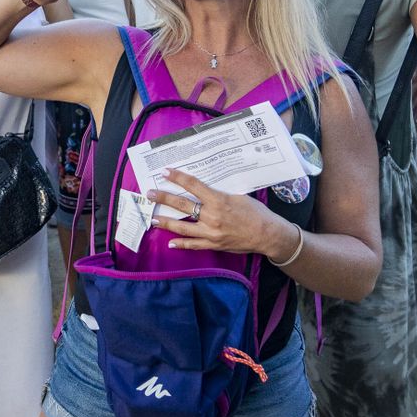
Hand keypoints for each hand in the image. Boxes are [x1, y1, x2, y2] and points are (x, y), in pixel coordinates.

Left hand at [147, 169, 295, 257]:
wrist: (267, 234)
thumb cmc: (256, 212)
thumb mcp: (238, 196)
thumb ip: (219, 194)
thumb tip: (203, 189)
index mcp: (218, 200)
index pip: (193, 186)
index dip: (178, 178)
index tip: (165, 172)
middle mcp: (212, 216)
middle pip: (182, 205)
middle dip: (164, 199)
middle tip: (150, 194)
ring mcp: (211, 233)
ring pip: (183, 227)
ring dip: (166, 223)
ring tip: (153, 219)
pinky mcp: (213, 245)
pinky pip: (194, 245)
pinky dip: (181, 244)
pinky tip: (171, 242)